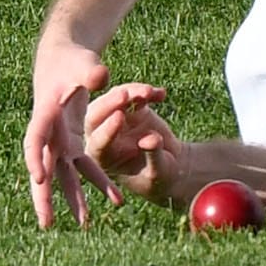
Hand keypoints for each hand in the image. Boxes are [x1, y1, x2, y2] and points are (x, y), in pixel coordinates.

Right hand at [24, 41, 123, 227]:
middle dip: (44, 197)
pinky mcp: (73, 143)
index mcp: (45, 114)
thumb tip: (102, 77)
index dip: (36, 158)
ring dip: (73, 198)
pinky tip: (115, 199)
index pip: (35, 139)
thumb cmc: (72, 60)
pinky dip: (97, 182)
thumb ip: (91, 72)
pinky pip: (84, 167)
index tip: (39, 178)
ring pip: (64, 176)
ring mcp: (60, 141)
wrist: (63, 61)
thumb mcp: (82, 63)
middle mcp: (49, 133)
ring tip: (85, 223)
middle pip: (44, 169)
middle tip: (46, 224)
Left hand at [84, 83, 180, 205]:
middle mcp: (102, 136)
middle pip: (96, 116)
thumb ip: (152, 155)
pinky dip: (145, 91)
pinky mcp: (128, 108)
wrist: (168, 162)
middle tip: (125, 94)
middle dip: (110, 104)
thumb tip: (150, 140)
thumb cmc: (159, 174)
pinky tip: (161, 95)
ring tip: (149, 92)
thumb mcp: (158, 170)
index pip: (99, 142)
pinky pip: (131, 93)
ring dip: (130, 92)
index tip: (120, 117)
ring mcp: (114, 120)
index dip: (108, 129)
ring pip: (113, 99)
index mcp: (103, 158)